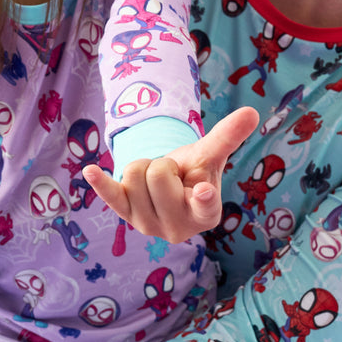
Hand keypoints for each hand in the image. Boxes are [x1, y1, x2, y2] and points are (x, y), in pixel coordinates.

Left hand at [83, 106, 259, 242]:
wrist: (170, 188)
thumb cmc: (194, 173)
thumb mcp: (209, 156)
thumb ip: (228, 137)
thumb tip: (251, 112)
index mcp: (207, 214)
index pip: (204, 204)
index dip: (202, 197)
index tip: (203, 191)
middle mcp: (178, 228)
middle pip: (157, 174)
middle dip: (163, 163)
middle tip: (173, 176)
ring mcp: (148, 226)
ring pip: (133, 174)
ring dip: (144, 166)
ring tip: (157, 180)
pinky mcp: (126, 217)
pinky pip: (110, 196)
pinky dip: (101, 184)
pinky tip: (90, 171)